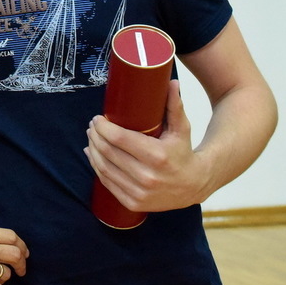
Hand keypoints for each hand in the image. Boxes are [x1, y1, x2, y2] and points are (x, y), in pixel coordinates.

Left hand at [84, 80, 208, 212]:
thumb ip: (174, 105)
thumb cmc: (184, 152)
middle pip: (108, 152)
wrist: (194, 186)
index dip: (103, 127)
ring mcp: (139, 192)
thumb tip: (171, 82)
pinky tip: (92, 155)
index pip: (119, 138)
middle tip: (92, 126)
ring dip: (93, 150)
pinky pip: (107, 183)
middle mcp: (147, 176)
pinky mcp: (133, 202)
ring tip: (91, 138)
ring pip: (104, 168)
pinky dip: (97, 167)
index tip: (97, 119)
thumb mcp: (182, 128)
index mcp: (157, 156)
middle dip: (95, 136)